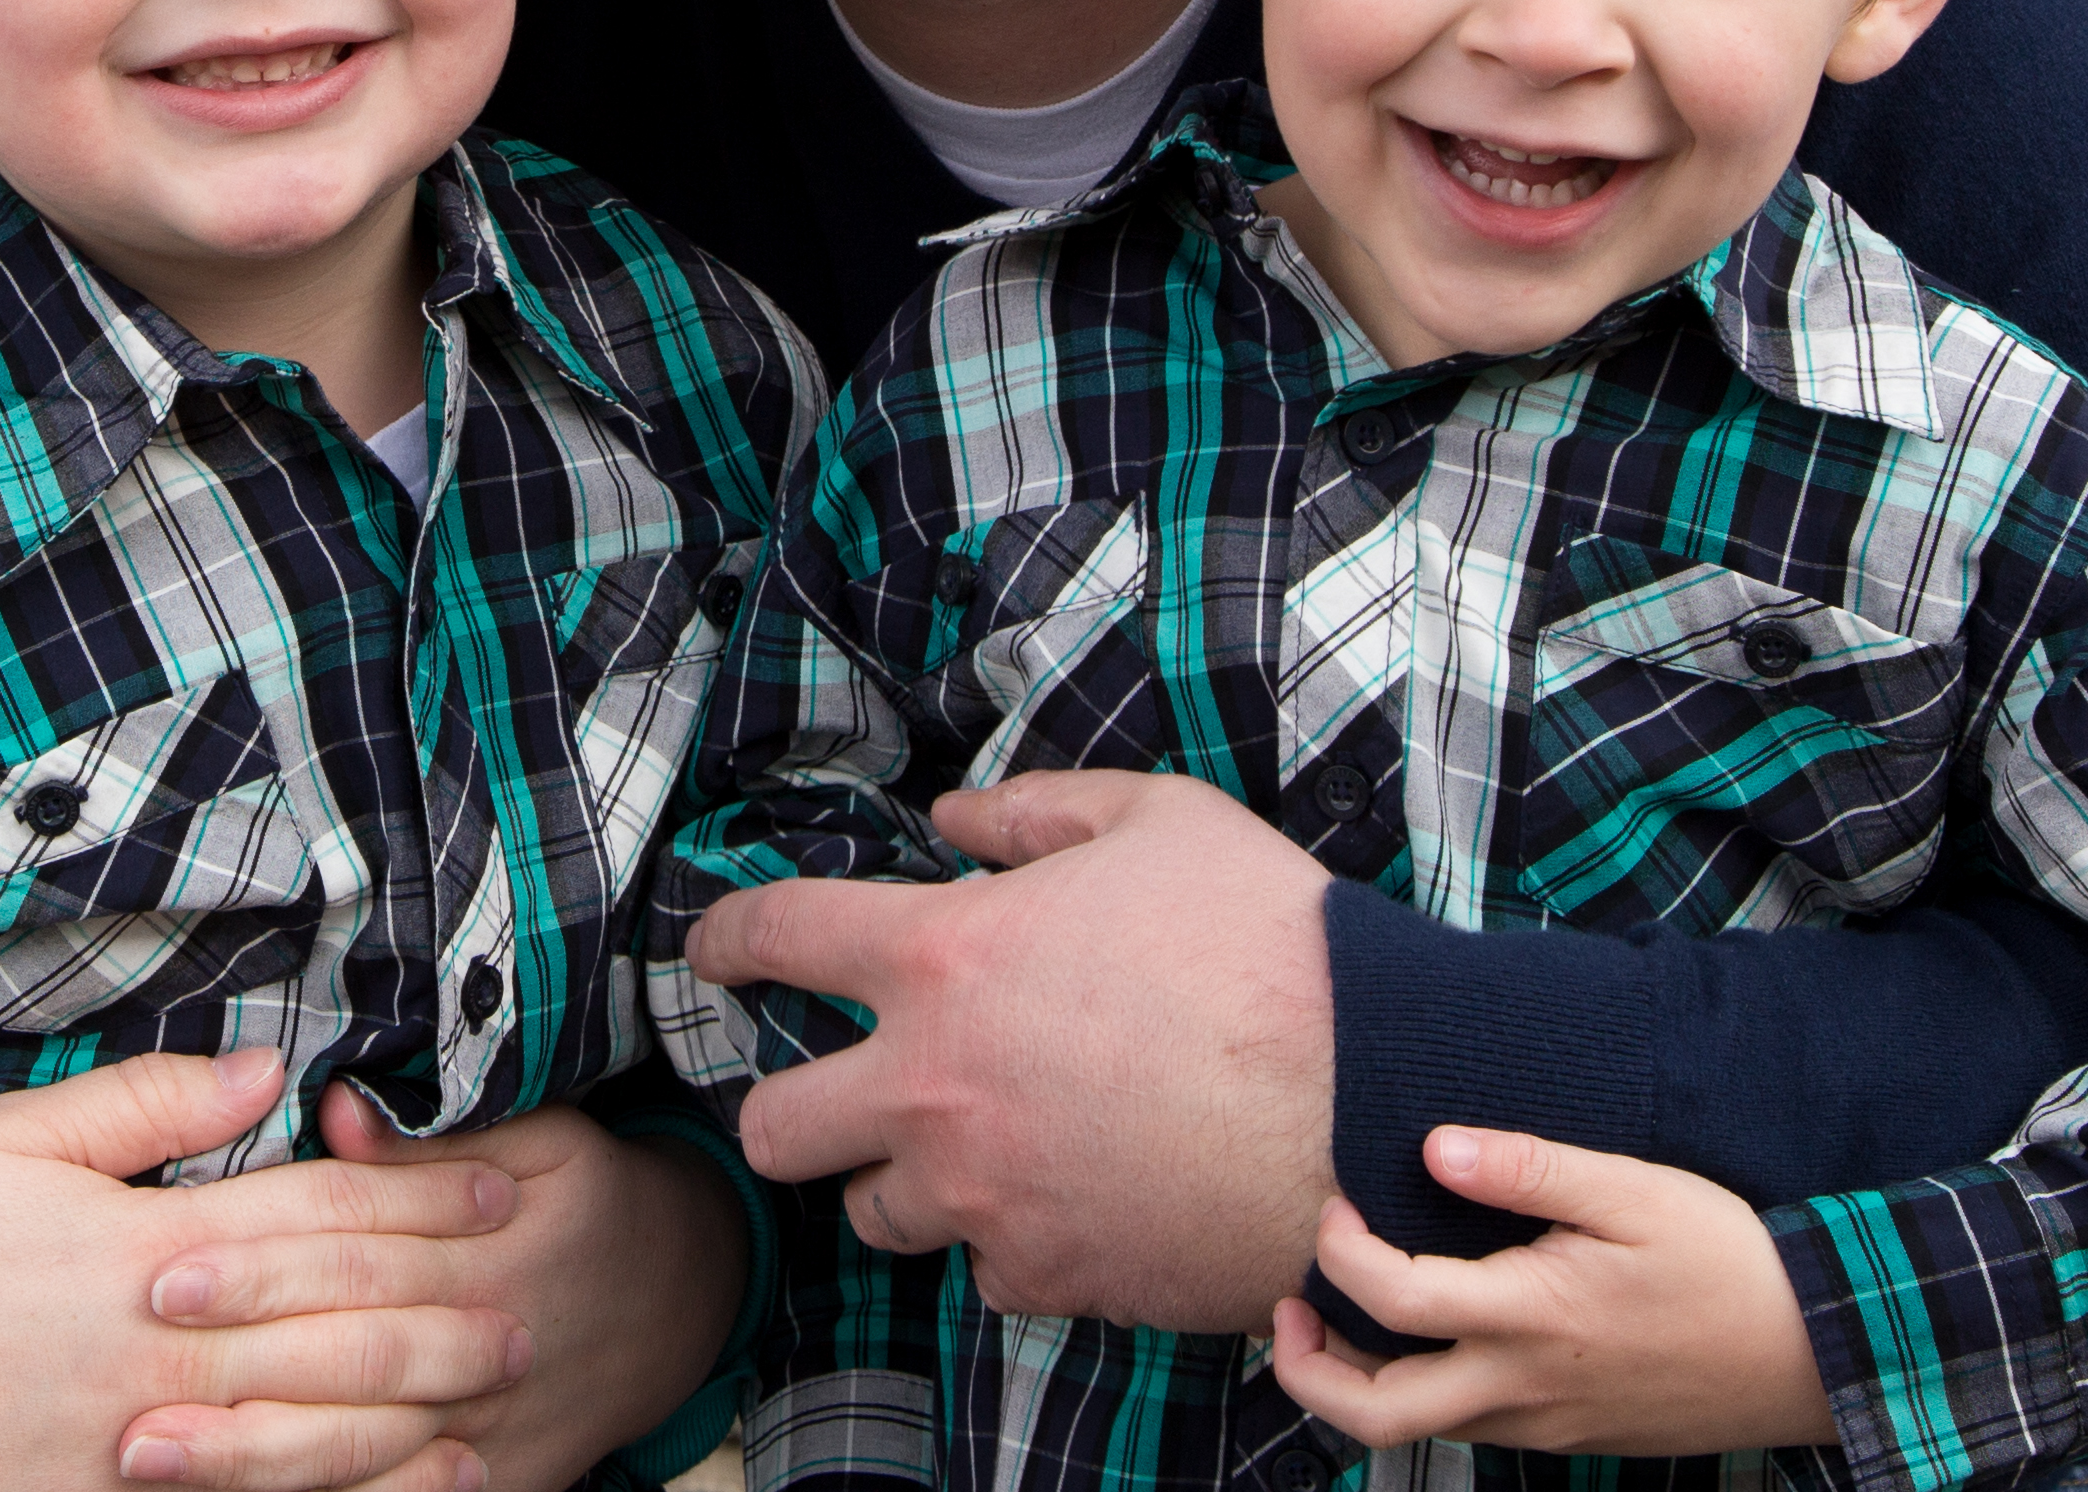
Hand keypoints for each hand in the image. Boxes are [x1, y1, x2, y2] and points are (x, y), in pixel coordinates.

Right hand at [0, 1049, 526, 1491]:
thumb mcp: (5, 1143)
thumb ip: (140, 1106)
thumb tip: (260, 1072)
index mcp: (146, 1247)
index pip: (315, 1215)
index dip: (414, 1197)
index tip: (494, 1185)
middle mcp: (166, 1350)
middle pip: (340, 1319)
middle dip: (444, 1302)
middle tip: (530, 1290)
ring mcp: (150, 1441)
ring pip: (322, 1421)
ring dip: (421, 1399)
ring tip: (497, 1384)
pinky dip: (348, 1486)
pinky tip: (409, 1477)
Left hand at [129, 1091, 747, 1491]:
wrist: (681, 1300)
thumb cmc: (586, 1198)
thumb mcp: (541, 1135)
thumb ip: (433, 1133)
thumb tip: (332, 1112)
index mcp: (485, 1248)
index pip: (352, 1256)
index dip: (257, 1266)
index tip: (161, 1274)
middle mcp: (481, 1343)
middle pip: (342, 1360)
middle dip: (232, 1373)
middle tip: (130, 1382)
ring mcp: (485, 1426)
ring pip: (357, 1451)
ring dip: (250, 1460)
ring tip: (150, 1458)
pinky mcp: (491, 1482)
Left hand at [687, 768, 1332, 1330]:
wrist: (1377, 1100)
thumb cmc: (1273, 945)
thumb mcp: (1156, 821)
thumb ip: (1034, 812)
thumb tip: (952, 819)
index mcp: (943, 956)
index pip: (773, 937)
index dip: (723, 940)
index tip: (711, 953)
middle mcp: (935, 1086)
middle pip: (773, 1124)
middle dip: (786, 1103)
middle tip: (831, 1088)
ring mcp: (986, 1195)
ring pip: (871, 1213)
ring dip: (901, 1179)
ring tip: (972, 1146)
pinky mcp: (1052, 1275)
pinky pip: (984, 1273)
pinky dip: (1008, 1242)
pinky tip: (1064, 1200)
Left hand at [1268, 1128, 1837, 1455]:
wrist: (1814, 1351)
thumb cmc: (1726, 1261)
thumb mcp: (1631, 1192)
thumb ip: (1528, 1169)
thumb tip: (1433, 1149)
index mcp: (1532, 1320)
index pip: (1395, 1301)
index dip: (1341, 1252)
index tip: (1336, 1205)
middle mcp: (1526, 1389)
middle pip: (1380, 1415)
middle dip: (1307, 1372)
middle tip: (1283, 1311)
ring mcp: (1548, 1425)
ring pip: (1422, 1428)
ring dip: (1361, 1383)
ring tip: (1335, 1320)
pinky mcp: (1572, 1437)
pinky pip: (1472, 1428)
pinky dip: (1423, 1391)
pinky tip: (1425, 1340)